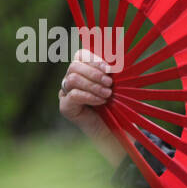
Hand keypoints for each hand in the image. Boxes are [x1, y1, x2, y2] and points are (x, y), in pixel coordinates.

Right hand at [60, 49, 124, 166]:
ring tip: (107, 94)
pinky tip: (101, 102)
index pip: (81, 55)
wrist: (117, 132)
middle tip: (110, 83)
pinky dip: (89, 96)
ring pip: (72, 79)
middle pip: (74, 65)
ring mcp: (66, 93)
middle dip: (94, 73)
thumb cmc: (119, 107)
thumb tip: (118, 60)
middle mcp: (72, 80)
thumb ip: (116, 73)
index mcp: (84, 71)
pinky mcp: (65, 107)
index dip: (94, 59)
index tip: (110, 69)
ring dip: (93, 85)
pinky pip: (73, 95)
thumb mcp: (121, 87)